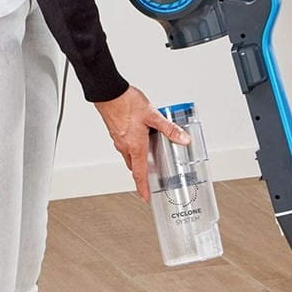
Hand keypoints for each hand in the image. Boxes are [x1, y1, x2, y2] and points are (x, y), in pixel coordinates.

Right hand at [94, 85, 190, 202]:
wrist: (108, 92)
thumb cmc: (126, 103)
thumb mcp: (153, 115)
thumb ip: (169, 129)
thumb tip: (183, 139)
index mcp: (135, 147)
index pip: (140, 174)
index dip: (143, 188)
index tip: (146, 198)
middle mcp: (125, 146)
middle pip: (135, 166)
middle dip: (143, 174)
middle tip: (151, 178)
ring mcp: (119, 140)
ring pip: (130, 156)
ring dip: (138, 159)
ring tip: (148, 154)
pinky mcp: (116, 132)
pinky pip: (125, 145)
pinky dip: (133, 147)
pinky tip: (140, 136)